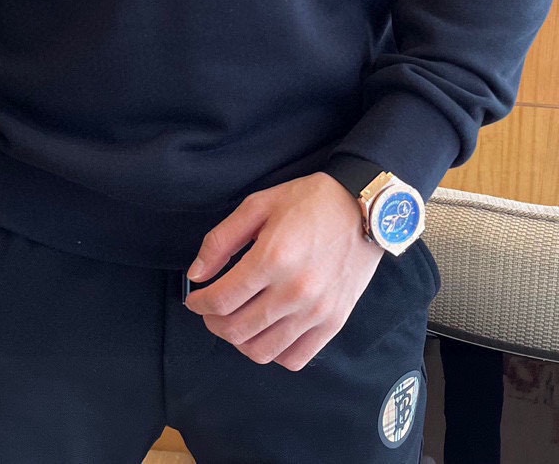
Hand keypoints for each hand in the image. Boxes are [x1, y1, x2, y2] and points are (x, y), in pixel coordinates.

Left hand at [182, 172, 383, 370]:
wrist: (364, 207)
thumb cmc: (309, 201)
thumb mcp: (258, 205)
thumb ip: (221, 240)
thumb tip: (196, 274)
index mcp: (272, 257)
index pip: (221, 299)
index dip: (198, 303)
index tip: (194, 298)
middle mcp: (294, 290)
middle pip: (236, 330)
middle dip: (213, 322)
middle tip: (211, 309)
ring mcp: (316, 311)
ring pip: (262, 351)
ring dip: (239, 341)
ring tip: (237, 320)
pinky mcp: (334, 322)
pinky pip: (295, 358)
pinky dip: (274, 352)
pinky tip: (268, 331)